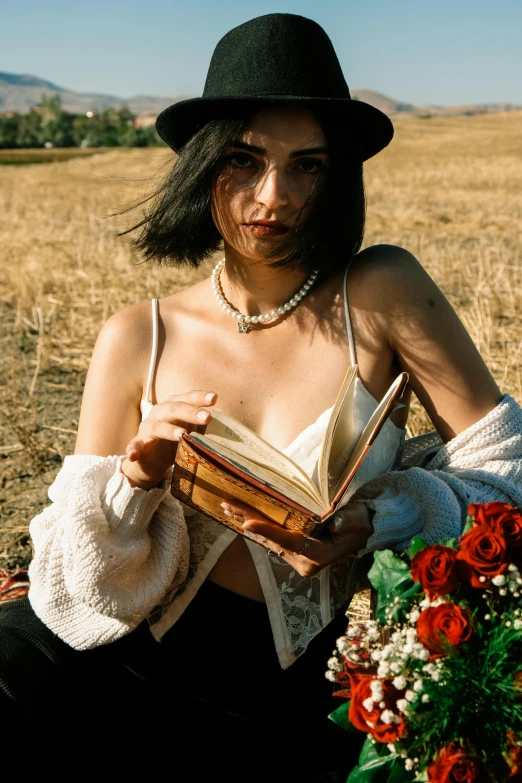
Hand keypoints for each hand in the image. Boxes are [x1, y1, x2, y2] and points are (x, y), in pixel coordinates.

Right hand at [122, 390, 216, 488]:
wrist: (150, 460)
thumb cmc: (174, 442)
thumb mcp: (191, 433)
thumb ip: (203, 428)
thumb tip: (226, 430)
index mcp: (174, 407)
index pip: (187, 398)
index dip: (200, 397)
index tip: (214, 397)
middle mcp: (159, 413)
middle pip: (174, 409)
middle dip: (191, 412)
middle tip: (208, 417)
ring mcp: (147, 428)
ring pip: (157, 426)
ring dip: (169, 430)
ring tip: (181, 435)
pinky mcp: (137, 444)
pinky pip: (134, 446)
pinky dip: (133, 450)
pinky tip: (133, 455)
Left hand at [220, 499, 373, 576]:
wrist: (364, 534)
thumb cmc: (360, 523)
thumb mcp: (357, 520)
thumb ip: (347, 522)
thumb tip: (335, 523)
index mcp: (319, 555)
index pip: (289, 541)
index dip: (268, 531)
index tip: (247, 522)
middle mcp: (304, 562)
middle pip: (272, 539)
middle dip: (249, 520)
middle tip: (227, 504)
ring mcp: (297, 560)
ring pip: (268, 540)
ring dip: (248, 521)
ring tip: (228, 506)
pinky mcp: (293, 554)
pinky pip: (271, 540)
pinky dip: (257, 526)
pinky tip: (241, 515)